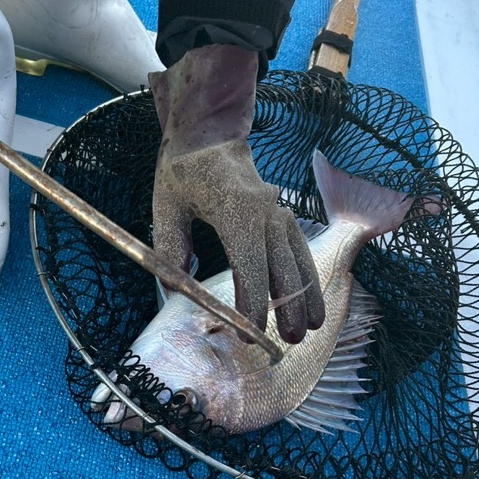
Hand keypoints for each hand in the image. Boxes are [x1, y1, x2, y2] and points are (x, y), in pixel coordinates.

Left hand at [153, 43, 318, 338]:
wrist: (210, 136)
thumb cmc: (183, 172)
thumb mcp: (166, 206)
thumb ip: (170, 247)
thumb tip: (175, 289)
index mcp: (237, 212)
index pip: (249, 264)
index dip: (252, 300)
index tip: (250, 328)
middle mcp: (267, 214)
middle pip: (283, 268)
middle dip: (288, 308)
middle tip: (287, 342)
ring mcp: (281, 214)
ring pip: (301, 261)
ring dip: (307, 297)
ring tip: (310, 329)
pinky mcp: (285, 217)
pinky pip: (302, 252)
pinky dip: (309, 278)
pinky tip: (312, 301)